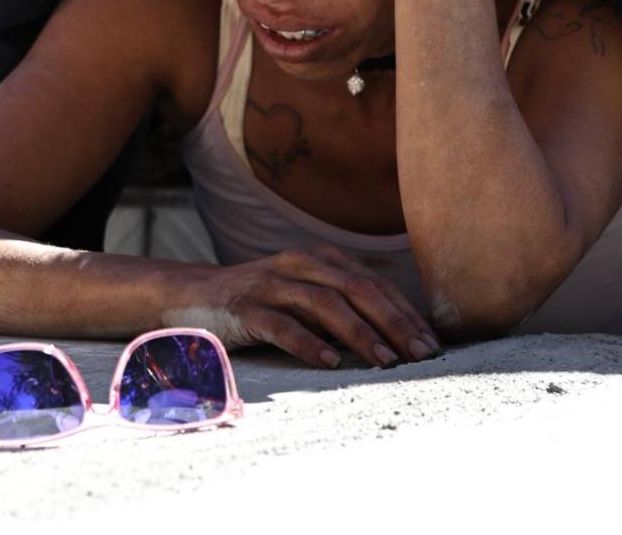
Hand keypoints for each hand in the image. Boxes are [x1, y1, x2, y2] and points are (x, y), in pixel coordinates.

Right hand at [177, 246, 440, 367]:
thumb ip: (340, 308)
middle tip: (420, 353)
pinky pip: (280, 324)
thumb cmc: (258, 304)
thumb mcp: (303, 298)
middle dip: (393, 321)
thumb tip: (393, 338)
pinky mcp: (243, 307)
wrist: (190, 296)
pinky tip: (328, 362)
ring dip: (358, 333)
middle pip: (355, 288)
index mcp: (317, 259)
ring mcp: (269, 284)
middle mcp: (297, 264)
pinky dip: (307, 342)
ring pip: (323, 303)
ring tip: (384, 360)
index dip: (404, 310)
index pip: (372, 282)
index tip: (431, 342)